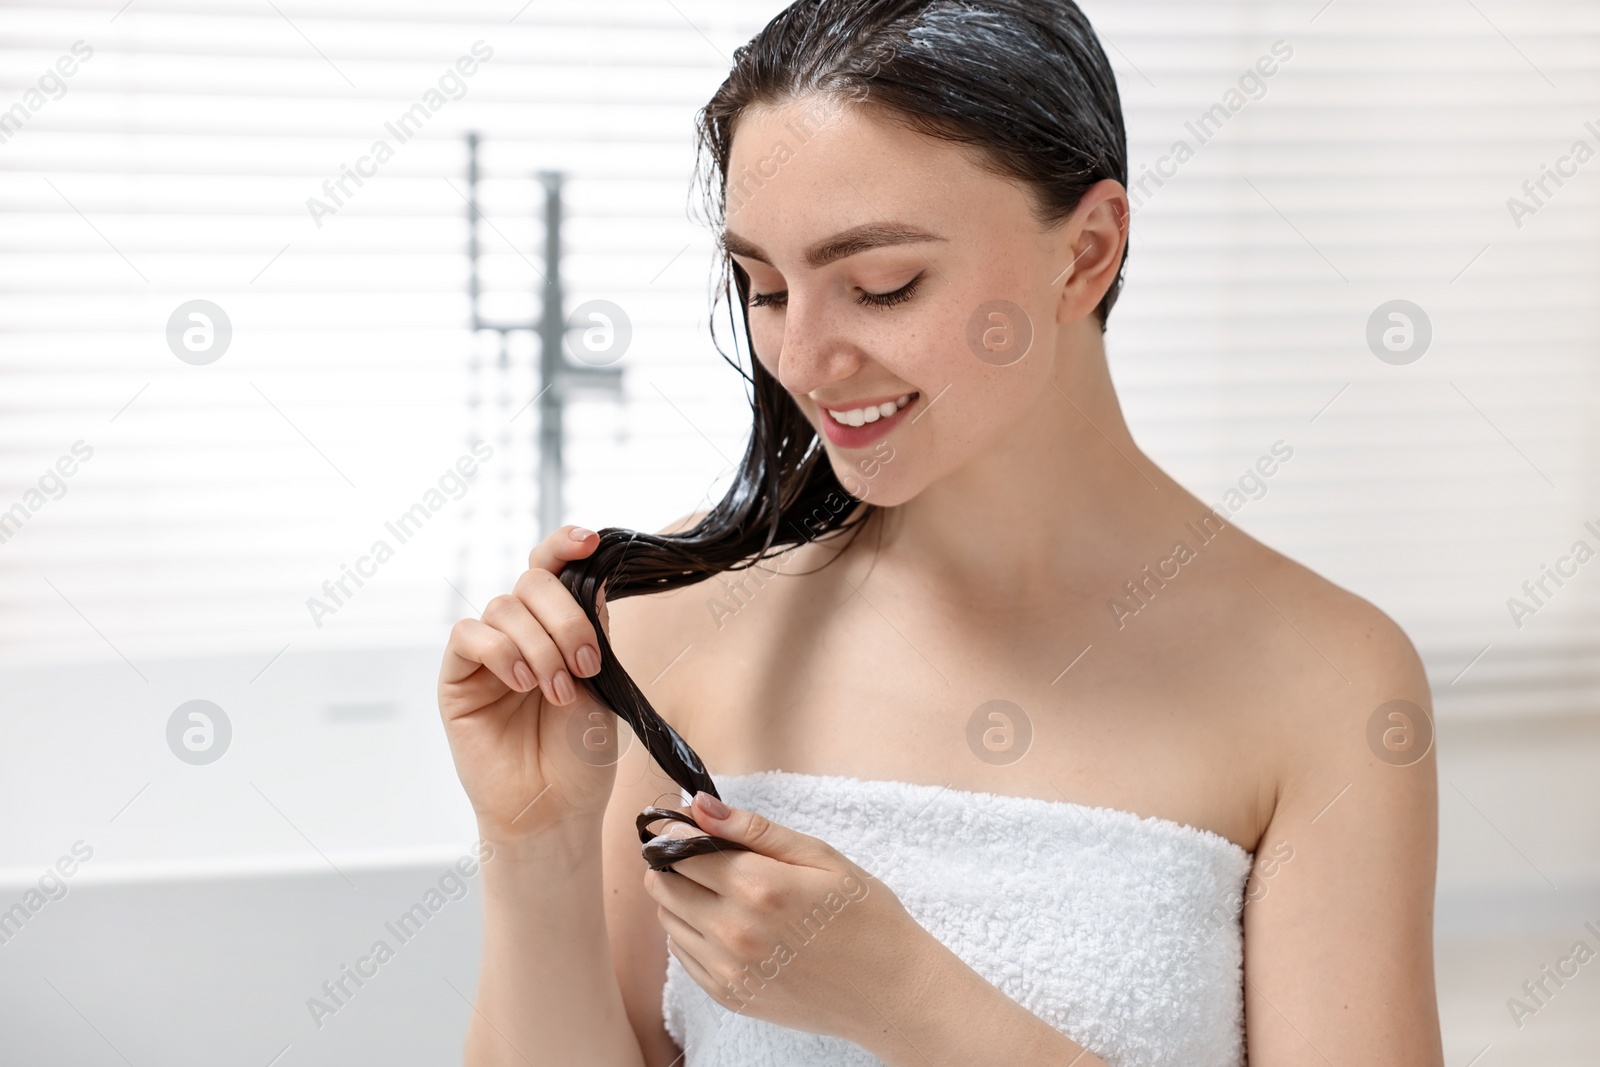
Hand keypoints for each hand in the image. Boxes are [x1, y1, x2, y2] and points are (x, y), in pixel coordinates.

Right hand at [438, 524, 617, 842]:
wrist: (555, 808)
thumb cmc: (580, 755)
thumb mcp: (602, 683)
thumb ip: (594, 628)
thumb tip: (597, 573)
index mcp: (558, 627)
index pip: (553, 569)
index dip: (565, 546)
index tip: (589, 541)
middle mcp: (521, 632)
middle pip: (533, 583)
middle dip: (566, 618)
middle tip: (586, 665)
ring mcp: (488, 653)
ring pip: (505, 608)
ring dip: (540, 646)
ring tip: (558, 691)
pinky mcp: (457, 677)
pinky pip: (470, 636)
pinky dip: (501, 651)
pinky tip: (522, 683)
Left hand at [642, 792, 936, 1045]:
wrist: (890, 991)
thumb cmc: (864, 916)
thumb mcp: (819, 856)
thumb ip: (753, 829)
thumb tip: (699, 806)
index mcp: (759, 887)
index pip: (682, 850)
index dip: (678, 834)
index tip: (688, 828)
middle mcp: (734, 931)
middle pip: (664, 886)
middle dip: (673, 864)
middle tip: (704, 858)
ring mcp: (729, 970)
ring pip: (669, 921)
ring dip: (681, 899)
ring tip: (722, 892)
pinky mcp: (730, 997)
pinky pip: (684, 956)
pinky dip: (692, 934)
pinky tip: (728, 925)